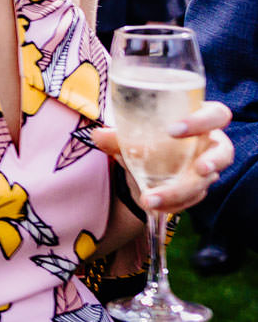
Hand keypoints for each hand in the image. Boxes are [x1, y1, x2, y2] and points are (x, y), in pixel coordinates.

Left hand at [90, 100, 234, 213]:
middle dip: (212, 161)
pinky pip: (192, 198)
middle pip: (224, 151)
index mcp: (199, 119)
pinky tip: (153, 206)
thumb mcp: (133, 135)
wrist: (146, 164)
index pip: (216, 115)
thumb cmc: (147, 138)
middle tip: (198, 169)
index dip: (202, 121)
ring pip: (205, 182)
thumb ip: (117, 136)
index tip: (174, 130)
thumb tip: (98, 135)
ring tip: (153, 199)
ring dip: (180, 192)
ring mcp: (207, 168)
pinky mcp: (199, 188)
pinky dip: (173, 204)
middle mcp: (209, 144)